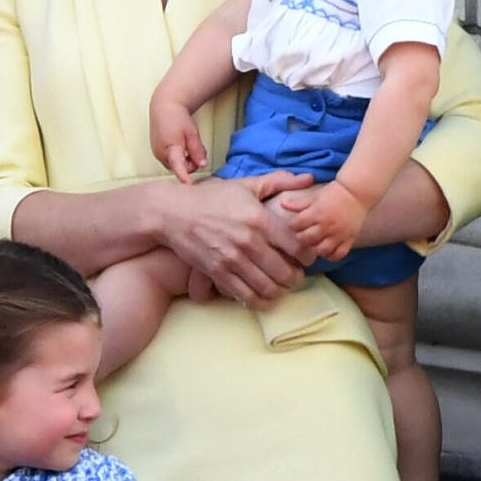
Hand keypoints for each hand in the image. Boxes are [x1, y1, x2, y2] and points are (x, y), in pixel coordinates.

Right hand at [149, 99, 207, 182]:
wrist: (164, 107)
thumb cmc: (178, 118)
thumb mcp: (192, 133)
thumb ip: (197, 150)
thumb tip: (203, 165)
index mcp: (170, 147)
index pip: (178, 166)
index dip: (184, 176)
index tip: (190, 185)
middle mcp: (160, 153)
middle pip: (179, 168)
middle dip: (190, 164)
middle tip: (197, 150)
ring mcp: (157, 153)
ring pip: (174, 165)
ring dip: (184, 161)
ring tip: (188, 145)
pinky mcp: (156, 152)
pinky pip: (169, 161)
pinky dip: (177, 158)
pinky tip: (180, 146)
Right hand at [155, 171, 316, 308]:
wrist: (170, 212)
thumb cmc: (209, 198)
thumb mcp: (243, 185)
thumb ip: (278, 182)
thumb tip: (309, 179)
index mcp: (259, 218)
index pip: (299, 247)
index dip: (309, 256)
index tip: (305, 256)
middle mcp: (248, 241)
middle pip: (288, 273)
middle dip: (296, 277)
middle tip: (293, 273)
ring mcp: (232, 259)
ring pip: (270, 289)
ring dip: (280, 290)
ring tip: (278, 284)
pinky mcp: (217, 273)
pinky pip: (248, 297)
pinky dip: (260, 301)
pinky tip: (261, 294)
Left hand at [283, 180, 365, 260]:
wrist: (356, 194)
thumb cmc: (333, 194)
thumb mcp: (314, 196)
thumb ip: (298, 203)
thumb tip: (282, 204)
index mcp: (317, 212)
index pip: (296, 225)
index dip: (293, 225)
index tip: (294, 224)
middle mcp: (327, 225)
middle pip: (307, 239)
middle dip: (301, 237)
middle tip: (302, 234)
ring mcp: (339, 234)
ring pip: (322, 250)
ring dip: (315, 248)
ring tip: (314, 243)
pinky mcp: (349, 240)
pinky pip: (339, 254)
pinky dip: (331, 255)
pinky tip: (327, 250)